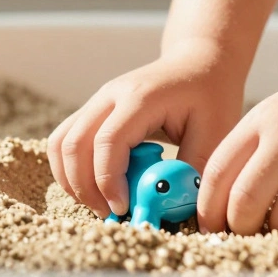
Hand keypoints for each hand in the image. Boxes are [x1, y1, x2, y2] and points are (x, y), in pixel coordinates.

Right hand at [47, 42, 245, 217]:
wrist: (199, 61)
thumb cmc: (211, 95)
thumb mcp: (216, 131)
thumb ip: (193, 167)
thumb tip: (172, 206)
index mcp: (141, 98)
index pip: (108, 142)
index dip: (108, 180)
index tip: (122, 209)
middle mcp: (111, 95)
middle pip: (74, 144)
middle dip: (85, 187)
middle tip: (109, 215)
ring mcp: (98, 100)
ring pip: (61, 142)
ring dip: (71, 179)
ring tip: (99, 204)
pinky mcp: (94, 110)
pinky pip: (65, 139)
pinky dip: (71, 168)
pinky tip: (94, 188)